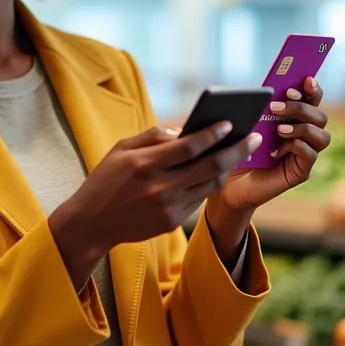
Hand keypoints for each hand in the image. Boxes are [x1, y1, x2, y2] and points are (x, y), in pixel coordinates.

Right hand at [49, 123, 262, 289]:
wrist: (91, 222)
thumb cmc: (106, 178)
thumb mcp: (121, 148)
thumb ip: (153, 137)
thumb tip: (185, 130)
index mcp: (144, 164)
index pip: (188, 146)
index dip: (212, 134)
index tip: (229, 122)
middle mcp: (159, 187)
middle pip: (209, 166)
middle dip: (235, 150)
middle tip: (253, 137)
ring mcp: (167, 207)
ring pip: (210, 184)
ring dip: (228, 167)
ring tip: (239, 152)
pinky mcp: (171, 222)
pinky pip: (198, 198)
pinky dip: (210, 183)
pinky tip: (218, 170)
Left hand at [219, 77, 330, 212]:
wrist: (228, 181)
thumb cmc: (238, 148)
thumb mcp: (248, 122)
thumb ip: (260, 107)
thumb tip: (267, 88)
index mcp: (294, 118)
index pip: (313, 100)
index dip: (313, 89)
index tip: (305, 79)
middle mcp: (305, 135)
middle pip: (320, 116)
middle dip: (301, 108)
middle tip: (277, 106)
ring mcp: (305, 154)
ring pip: (322, 136)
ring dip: (301, 128)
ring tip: (278, 129)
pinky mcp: (300, 172)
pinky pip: (310, 155)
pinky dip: (295, 147)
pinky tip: (276, 150)